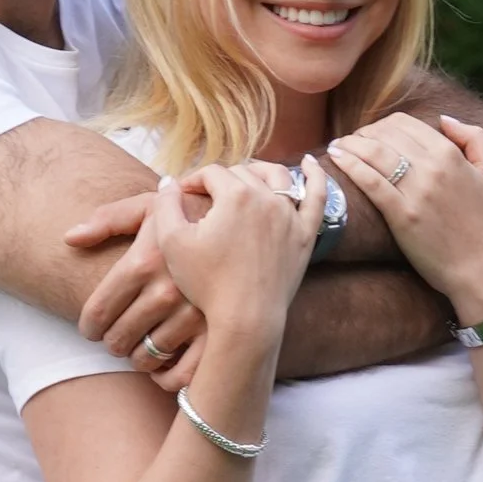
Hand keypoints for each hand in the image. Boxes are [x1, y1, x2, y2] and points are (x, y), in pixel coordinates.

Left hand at [72, 184, 200, 368]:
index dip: (88, 326)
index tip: (91, 328)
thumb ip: (108, 219)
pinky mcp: (218, 335)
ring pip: (146, 359)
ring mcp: (195, 316)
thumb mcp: (150, 208)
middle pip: (118, 339)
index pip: (98, 311)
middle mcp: (168, 291)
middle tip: (115, 338)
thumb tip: (69, 238)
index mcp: (145, 260)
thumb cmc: (191, 218)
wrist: (249, 230)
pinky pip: (178, 376)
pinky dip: (165, 378)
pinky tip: (162, 365)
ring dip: (137, 359)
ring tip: (140, 347)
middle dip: (111, 342)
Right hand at [150, 160, 323, 359]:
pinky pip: (317, 197)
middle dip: (221, 181)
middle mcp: (267, 197)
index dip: (193, 181)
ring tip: (246, 176)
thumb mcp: (172, 242)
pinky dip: (316, 177)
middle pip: (241, 174)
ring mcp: (290, 215)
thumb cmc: (207, 283)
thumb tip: (169, 181)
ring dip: (259, 171)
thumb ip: (165, 204)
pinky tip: (311, 163)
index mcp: (235, 194)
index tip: (182, 195)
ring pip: (277, 177)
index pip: (211, 173)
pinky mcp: (305, 234)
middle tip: (207, 197)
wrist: (246, 318)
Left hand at [333, 113, 482, 319]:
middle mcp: (433, 168)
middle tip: (351, 142)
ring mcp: (417, 192)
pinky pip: (371, 182)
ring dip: (350, 145)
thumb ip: (474, 137)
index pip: (405, 123)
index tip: (371, 134)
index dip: (382, 124)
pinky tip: (336, 159)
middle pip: (385, 135)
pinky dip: (349, 166)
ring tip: (336, 147)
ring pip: (374, 153)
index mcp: (450, 153)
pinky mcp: (402, 215)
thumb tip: (443, 119)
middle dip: (363, 133)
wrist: (477, 266)